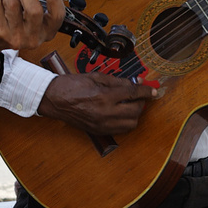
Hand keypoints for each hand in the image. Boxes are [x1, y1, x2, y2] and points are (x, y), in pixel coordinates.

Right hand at [38, 72, 158, 135]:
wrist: (53, 99)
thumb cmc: (72, 85)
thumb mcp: (96, 77)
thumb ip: (118, 81)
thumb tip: (134, 83)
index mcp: (104, 96)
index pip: (133, 94)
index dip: (146, 91)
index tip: (153, 90)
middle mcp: (105, 113)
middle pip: (136, 110)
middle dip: (141, 102)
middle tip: (139, 95)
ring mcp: (102, 124)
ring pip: (131, 123)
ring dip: (135, 114)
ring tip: (130, 104)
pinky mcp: (99, 131)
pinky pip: (120, 130)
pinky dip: (126, 121)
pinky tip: (121, 113)